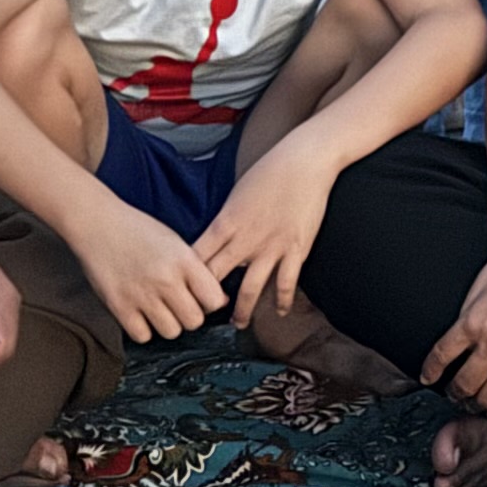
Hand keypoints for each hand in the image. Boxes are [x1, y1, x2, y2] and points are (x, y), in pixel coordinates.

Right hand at [68, 198, 231, 344]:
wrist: (98, 224)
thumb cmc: (139, 231)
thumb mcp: (175, 242)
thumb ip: (196, 270)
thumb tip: (218, 301)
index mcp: (184, 260)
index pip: (214, 299)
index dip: (210, 302)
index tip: (201, 298)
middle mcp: (165, 279)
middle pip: (194, 321)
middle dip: (190, 316)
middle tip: (178, 305)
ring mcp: (142, 295)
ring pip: (171, 332)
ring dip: (168, 324)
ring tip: (159, 309)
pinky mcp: (119, 306)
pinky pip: (143, 336)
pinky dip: (143, 329)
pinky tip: (141, 314)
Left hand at [197, 145, 335, 331]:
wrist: (304, 162)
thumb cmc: (270, 172)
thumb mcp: (237, 195)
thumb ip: (226, 221)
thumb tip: (215, 239)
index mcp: (226, 223)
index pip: (198, 258)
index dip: (187, 278)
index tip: (182, 292)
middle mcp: (245, 239)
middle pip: (217, 277)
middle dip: (206, 300)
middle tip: (201, 316)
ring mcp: (271, 247)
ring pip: (251, 288)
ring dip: (243, 309)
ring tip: (239, 324)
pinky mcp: (296, 249)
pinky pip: (287, 282)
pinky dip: (283, 300)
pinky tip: (281, 312)